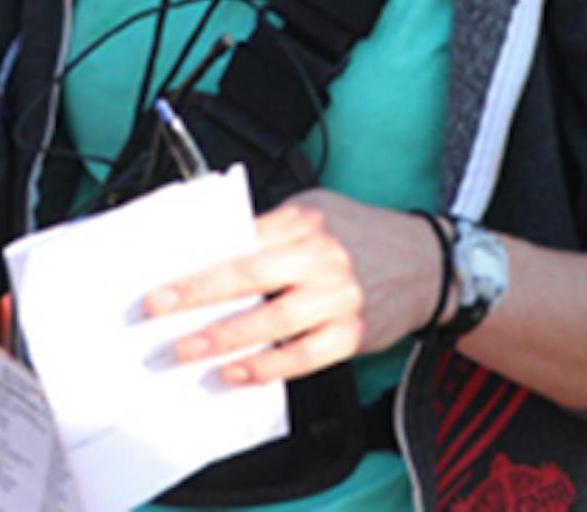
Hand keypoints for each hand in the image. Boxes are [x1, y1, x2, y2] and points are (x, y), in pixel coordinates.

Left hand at [147, 191, 445, 386]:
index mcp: (304, 220)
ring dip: (224, 340)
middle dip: (197, 296)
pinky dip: (267, 368)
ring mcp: (338, 297)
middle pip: (248, 275)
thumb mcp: (317, 212)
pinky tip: (237, 373)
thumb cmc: (361, 236)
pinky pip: (303, 357)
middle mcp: (321, 256)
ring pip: (272, 321)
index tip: (161, 279)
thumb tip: (210, 254)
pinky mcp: (353, 334)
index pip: (240, 239)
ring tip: (186, 351)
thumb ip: (269, 230)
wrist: (428, 264)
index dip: (197, 262)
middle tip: (158, 312)